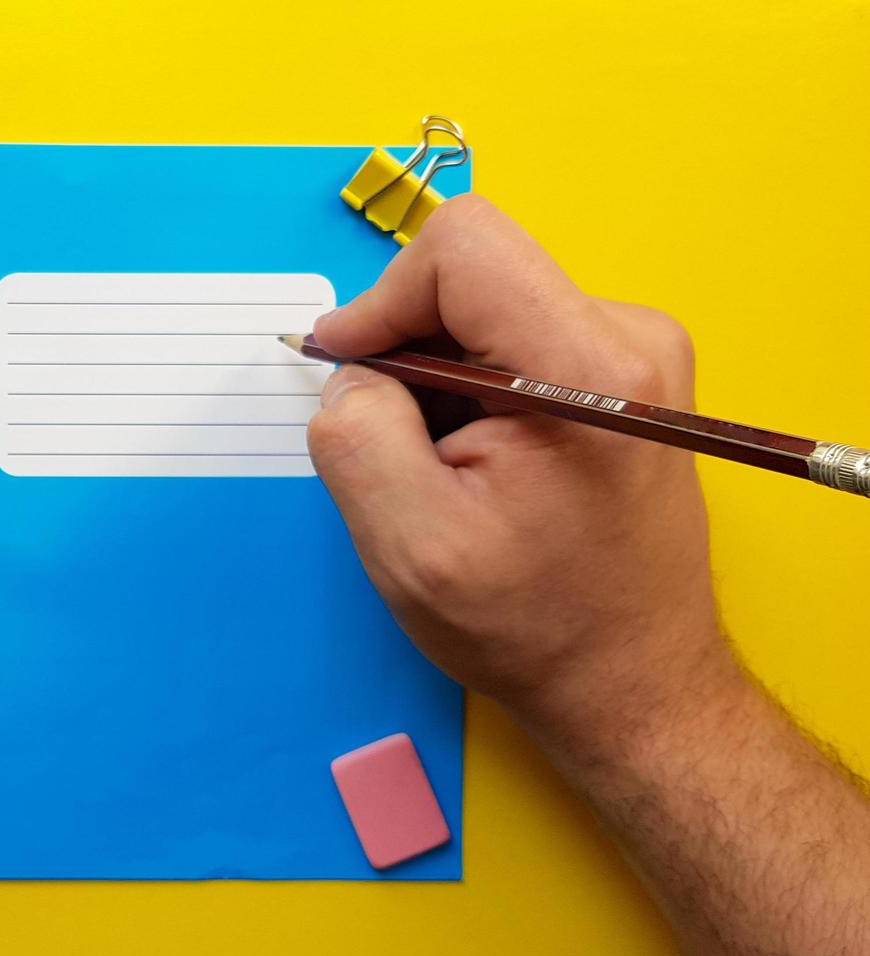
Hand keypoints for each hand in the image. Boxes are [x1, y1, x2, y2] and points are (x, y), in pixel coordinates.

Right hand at [307, 195, 732, 727]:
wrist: (631, 678)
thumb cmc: (531, 625)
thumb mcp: (410, 547)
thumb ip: (357, 434)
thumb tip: (356, 368)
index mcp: (586, 367)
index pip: (464, 248)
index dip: (383, 300)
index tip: (348, 370)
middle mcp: (629, 335)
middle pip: (474, 275)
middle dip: (408, 349)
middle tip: (401, 445)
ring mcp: (636, 350)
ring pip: (487, 309)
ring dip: (437, 378)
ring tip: (448, 468)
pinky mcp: (626, 371)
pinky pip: (514, 339)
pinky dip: (470, 390)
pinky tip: (481, 464)